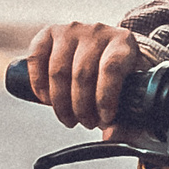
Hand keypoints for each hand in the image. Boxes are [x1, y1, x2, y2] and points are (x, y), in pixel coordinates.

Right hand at [24, 18, 142, 129]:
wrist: (107, 49)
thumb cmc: (122, 74)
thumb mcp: (132, 91)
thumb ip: (126, 117)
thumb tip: (110, 138)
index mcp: (123, 42)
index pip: (111, 68)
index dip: (104, 98)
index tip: (105, 119)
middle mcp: (97, 31)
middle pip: (82, 74)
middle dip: (81, 107)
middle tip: (86, 124)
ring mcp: (72, 30)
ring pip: (58, 71)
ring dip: (60, 103)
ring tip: (69, 118)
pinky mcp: (50, 33)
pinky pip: (36, 59)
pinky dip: (38, 84)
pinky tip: (47, 100)